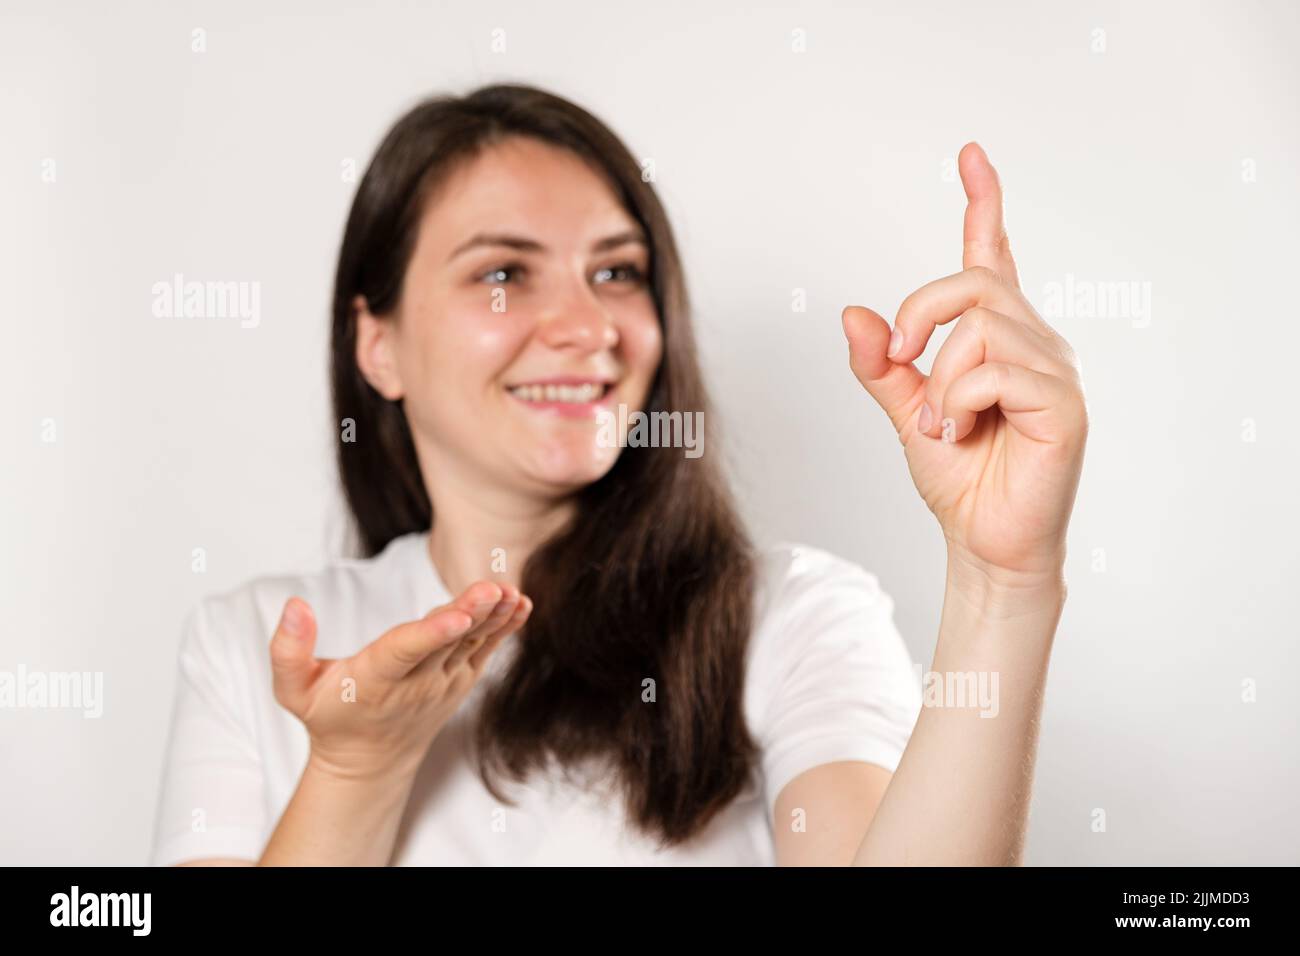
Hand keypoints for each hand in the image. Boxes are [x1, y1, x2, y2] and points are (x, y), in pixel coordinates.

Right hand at [268, 580, 530, 780]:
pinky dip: (504, 629)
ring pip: (471, 644)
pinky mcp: (460, 680)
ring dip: (493, 617)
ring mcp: (443, 683)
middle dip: (470, 615)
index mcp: (375, 681)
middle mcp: (415, 683)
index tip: (456, 616)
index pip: (404, 652)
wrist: (369, 760)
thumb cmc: (330, 716)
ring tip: (510, 591)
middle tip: (491, 588)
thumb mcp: (293, 691)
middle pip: (446, 643)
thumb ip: (288, 651)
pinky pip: (486, 651)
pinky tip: (520, 604)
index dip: (431, 633)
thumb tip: (294, 605)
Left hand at [842, 143, 1087, 584]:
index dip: (983, 202)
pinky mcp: (1063, 403)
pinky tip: (963, 431)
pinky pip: (995, 370)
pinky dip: (958, 401)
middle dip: (919, 317)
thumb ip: (881, 364)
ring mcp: (1052, 369)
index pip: (992, 255)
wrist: (982, 540)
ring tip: (945, 426)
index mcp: (996, 337)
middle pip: (970, 284)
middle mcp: (1032, 340)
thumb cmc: (957, 477)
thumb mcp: (905, 411)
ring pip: (978, 329)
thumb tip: (851, 313)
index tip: (970, 154)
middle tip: (899, 363)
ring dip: (938, 383)